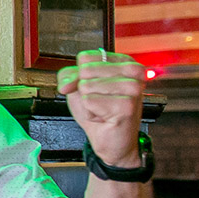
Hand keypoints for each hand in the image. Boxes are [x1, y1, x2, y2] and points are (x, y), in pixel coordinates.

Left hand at [57, 49, 147, 166]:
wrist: (111, 140)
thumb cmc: (99, 111)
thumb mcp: (79, 86)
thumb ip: (68, 76)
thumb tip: (66, 84)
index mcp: (123, 61)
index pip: (86, 57)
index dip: (80, 76)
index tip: (94, 88)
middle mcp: (133, 72)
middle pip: (85, 71)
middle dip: (85, 91)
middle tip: (101, 102)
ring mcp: (132, 88)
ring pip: (87, 86)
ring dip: (89, 103)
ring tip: (104, 109)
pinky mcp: (126, 105)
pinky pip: (89, 101)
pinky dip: (91, 113)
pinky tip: (105, 117)